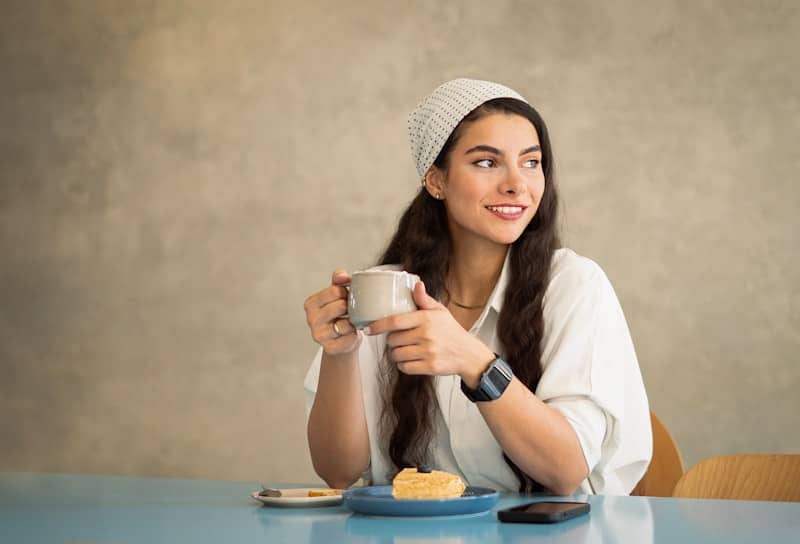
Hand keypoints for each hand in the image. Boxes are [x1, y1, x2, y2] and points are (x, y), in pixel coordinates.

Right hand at [304, 269, 361, 355]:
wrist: (342, 341)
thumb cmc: (340, 315)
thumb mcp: (338, 295)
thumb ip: (338, 281)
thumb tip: (342, 275)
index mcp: (311, 303)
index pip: (335, 291)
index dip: (347, 293)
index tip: (347, 298)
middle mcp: (311, 319)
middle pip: (341, 305)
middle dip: (351, 307)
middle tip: (351, 311)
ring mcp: (318, 334)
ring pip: (346, 323)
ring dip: (353, 323)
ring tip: (351, 323)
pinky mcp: (329, 348)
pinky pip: (349, 338)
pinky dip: (354, 335)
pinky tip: (351, 334)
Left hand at [364, 281, 494, 380]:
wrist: (468, 354)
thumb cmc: (451, 331)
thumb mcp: (440, 311)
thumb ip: (425, 299)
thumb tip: (416, 284)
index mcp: (426, 318)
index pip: (394, 321)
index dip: (378, 326)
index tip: (368, 328)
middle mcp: (426, 335)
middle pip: (392, 340)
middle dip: (391, 341)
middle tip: (399, 340)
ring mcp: (428, 352)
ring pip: (397, 355)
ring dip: (397, 354)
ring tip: (406, 349)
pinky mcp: (429, 367)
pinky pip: (405, 368)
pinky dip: (404, 365)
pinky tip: (411, 360)